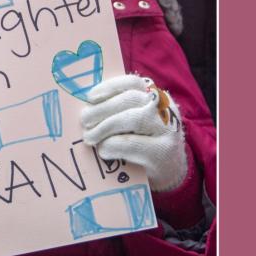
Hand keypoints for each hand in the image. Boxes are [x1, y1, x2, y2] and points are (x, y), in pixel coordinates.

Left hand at [81, 74, 186, 191]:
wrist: (170, 173)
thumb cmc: (145, 143)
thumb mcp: (136, 122)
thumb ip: (119, 110)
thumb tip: (87, 107)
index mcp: (155, 96)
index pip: (132, 82)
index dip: (109, 87)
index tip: (90, 97)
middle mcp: (165, 108)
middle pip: (129, 99)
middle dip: (102, 109)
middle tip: (84, 120)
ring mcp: (167, 129)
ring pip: (131, 118)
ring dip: (104, 127)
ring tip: (90, 137)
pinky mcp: (164, 151)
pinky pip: (132, 143)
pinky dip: (112, 145)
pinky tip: (103, 150)